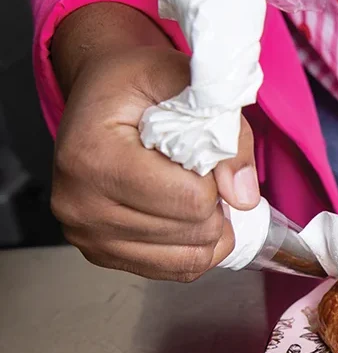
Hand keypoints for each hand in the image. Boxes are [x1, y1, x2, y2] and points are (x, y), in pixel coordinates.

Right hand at [51, 45, 258, 280]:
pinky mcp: (101, 254)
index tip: (200, 151)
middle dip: (214, 203)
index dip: (216, 178)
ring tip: (191, 190)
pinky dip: (195, 246)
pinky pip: (174, 271)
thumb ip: (228, 134)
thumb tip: (244, 197)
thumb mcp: (185, 82)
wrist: (99, 94)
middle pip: (192, 232)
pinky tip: (186, 214)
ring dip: (208, 227)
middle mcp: (79, 204)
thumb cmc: (136, 83)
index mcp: (93, 157)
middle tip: (196, 170)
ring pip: (189, 260)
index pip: (191, 200)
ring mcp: (86, 235)